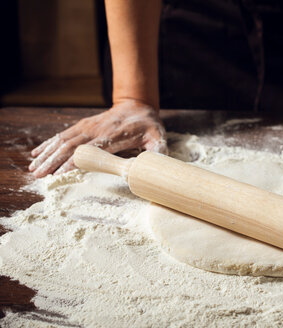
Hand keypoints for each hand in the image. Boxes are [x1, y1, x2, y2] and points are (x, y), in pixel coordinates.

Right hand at [29, 100, 166, 177]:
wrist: (138, 104)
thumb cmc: (148, 125)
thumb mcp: (158, 137)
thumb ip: (158, 150)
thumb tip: (157, 164)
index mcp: (112, 135)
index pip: (89, 150)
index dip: (73, 162)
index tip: (59, 174)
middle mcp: (95, 130)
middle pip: (70, 147)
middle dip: (53, 161)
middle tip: (39, 176)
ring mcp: (87, 126)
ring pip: (62, 141)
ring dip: (47, 154)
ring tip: (33, 168)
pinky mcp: (83, 125)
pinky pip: (62, 135)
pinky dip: (48, 145)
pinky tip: (36, 154)